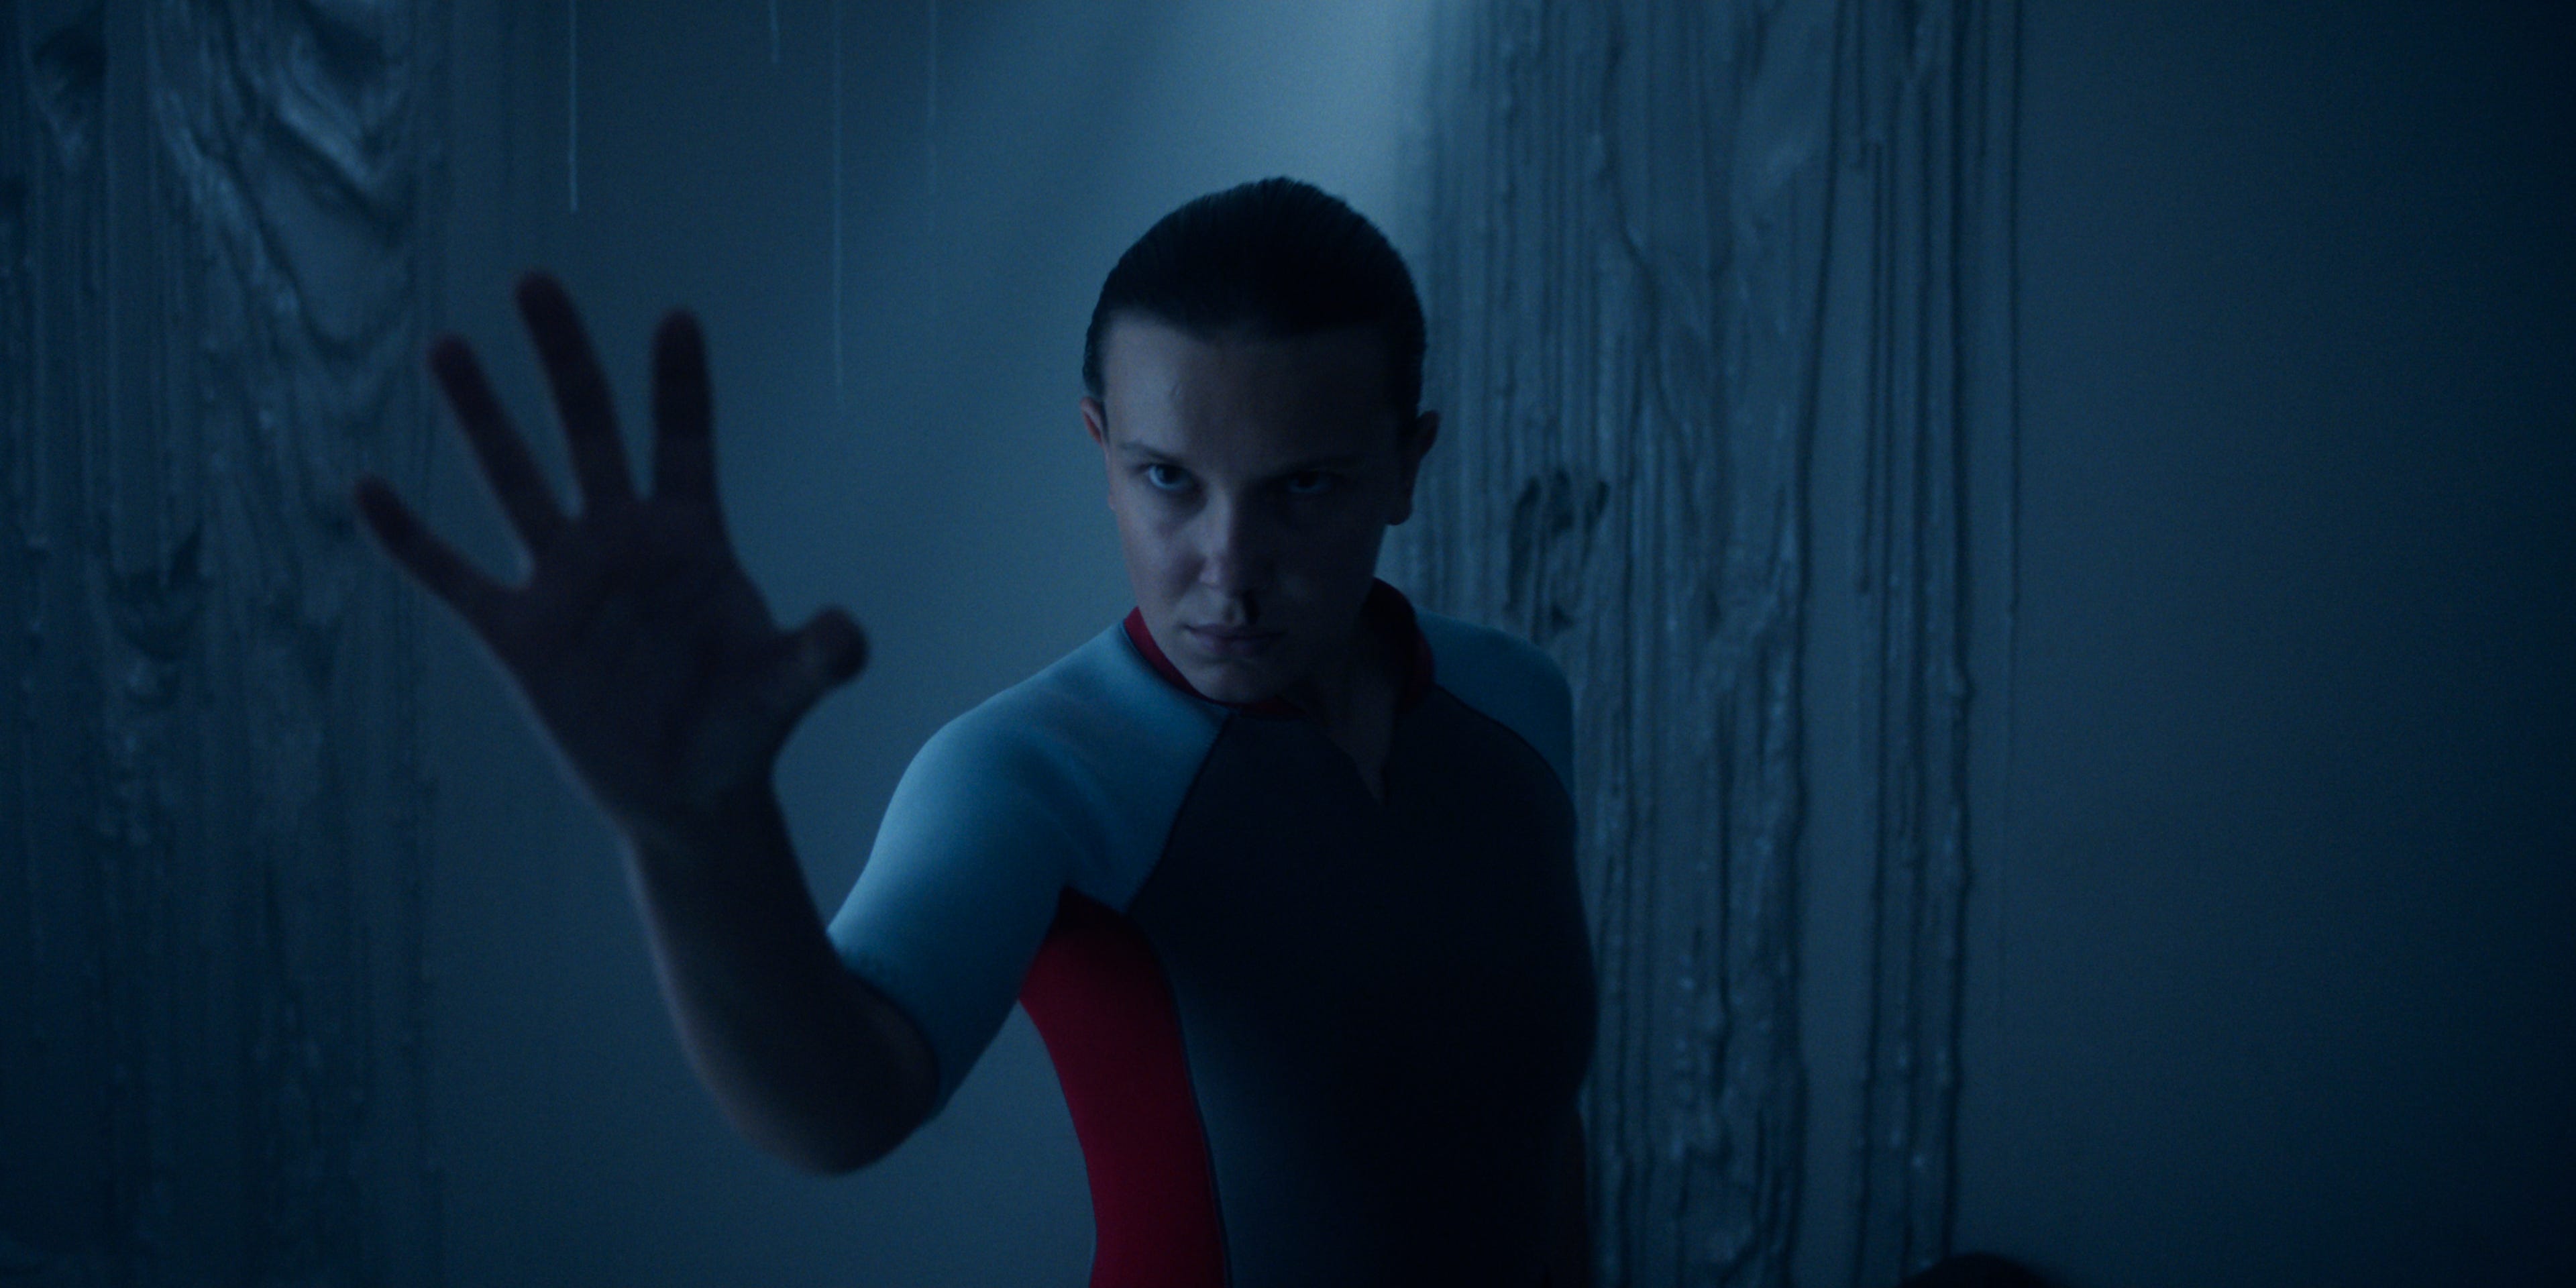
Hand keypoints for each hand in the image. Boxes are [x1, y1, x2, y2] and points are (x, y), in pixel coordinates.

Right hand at [355, 273, 866, 852]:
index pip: (684, 441)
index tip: (677, 316)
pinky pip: (452, 576)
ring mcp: (563, 583)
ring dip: (480, 416)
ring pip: (513, 479)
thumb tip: (853, 636)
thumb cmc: (743, 732)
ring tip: (449, 345)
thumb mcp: (783, 691)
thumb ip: (815, 658)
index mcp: (690, 539)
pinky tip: (367, 488)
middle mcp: (621, 543)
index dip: (679, 385)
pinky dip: (410, 538)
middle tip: (535, 281)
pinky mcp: (518, 636)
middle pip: (588, 429)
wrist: (689, 798)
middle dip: (564, 359)